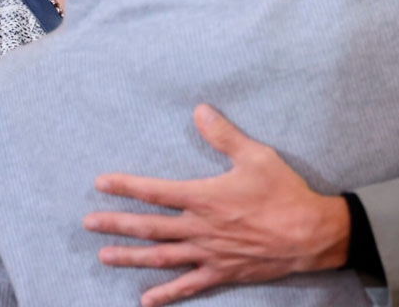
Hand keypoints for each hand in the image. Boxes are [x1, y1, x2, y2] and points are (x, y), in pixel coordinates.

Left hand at [84, 104, 350, 305]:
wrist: (310, 233)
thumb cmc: (284, 192)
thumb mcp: (256, 156)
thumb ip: (224, 135)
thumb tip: (200, 110)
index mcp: (205, 198)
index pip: (156, 191)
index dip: (126, 186)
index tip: (101, 183)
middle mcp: (201, 228)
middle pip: (149, 226)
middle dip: (116, 223)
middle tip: (88, 223)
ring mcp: (209, 253)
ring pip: (161, 257)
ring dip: (130, 257)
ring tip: (104, 256)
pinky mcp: (222, 272)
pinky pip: (189, 285)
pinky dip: (167, 294)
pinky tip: (147, 299)